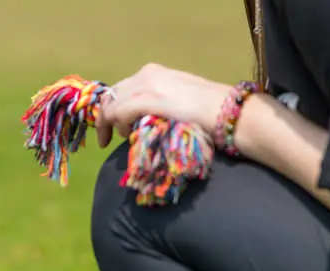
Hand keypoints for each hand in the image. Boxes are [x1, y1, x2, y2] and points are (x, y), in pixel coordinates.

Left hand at [95, 63, 231, 147]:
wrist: (225, 111)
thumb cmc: (206, 111)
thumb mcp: (174, 100)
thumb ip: (154, 104)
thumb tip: (137, 120)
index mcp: (153, 72)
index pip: (119, 88)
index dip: (110, 108)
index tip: (108, 127)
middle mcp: (146, 74)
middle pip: (111, 95)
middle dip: (104, 117)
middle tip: (104, 139)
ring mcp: (146, 85)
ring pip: (111, 104)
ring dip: (109, 124)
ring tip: (117, 139)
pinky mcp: (147, 99)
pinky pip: (119, 113)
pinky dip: (118, 125)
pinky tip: (127, 134)